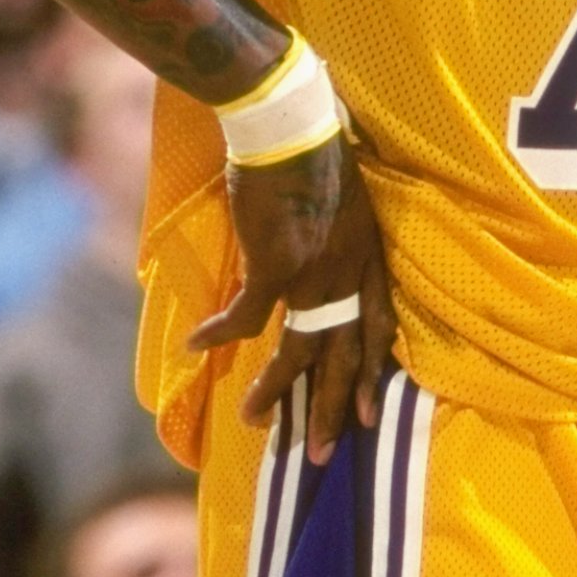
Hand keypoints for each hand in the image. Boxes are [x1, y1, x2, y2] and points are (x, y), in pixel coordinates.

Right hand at [187, 132, 397, 461]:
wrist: (290, 123)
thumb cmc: (313, 148)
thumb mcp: (343, 200)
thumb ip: (333, 235)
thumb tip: (312, 249)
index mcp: (369, 258)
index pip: (378, 328)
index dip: (373, 372)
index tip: (372, 411)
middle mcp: (350, 274)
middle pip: (346, 355)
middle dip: (336, 409)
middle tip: (325, 453)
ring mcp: (314, 275)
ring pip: (299, 351)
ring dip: (276, 392)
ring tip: (256, 423)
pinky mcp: (276, 268)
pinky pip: (245, 318)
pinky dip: (220, 334)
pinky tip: (198, 347)